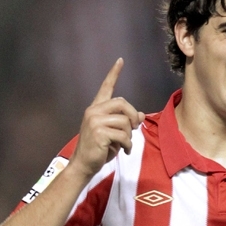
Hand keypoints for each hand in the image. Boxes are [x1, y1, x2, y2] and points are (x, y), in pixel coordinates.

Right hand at [70, 58, 144, 179]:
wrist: (84, 164)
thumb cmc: (98, 149)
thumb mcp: (113, 133)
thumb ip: (124, 122)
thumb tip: (141, 115)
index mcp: (96, 108)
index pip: (106, 87)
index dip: (114, 74)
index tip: (120, 60)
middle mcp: (94, 111)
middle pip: (122, 103)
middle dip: (132, 116)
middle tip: (134, 128)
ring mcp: (95, 121)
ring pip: (124, 121)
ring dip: (129, 136)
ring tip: (125, 145)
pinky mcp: (99, 132)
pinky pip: (123, 135)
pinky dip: (127, 145)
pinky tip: (124, 151)